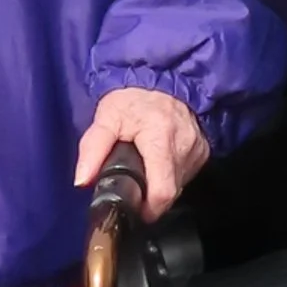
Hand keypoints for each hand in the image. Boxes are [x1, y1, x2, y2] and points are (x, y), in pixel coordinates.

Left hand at [74, 87, 207, 222]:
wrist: (163, 76)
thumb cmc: (133, 97)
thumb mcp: (106, 117)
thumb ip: (93, 149)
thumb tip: (82, 180)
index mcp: (161, 138)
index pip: (162, 190)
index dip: (149, 208)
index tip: (136, 210)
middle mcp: (185, 147)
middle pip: (170, 191)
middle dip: (151, 197)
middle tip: (135, 186)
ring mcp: (198, 150)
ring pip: (179, 185)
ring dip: (161, 184)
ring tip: (147, 166)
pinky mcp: (204, 151)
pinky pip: (186, 174)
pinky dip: (171, 173)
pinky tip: (160, 160)